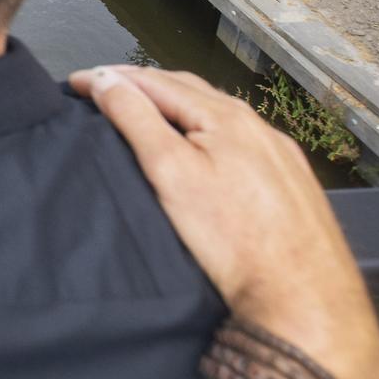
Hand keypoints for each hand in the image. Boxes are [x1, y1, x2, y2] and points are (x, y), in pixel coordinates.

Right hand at [70, 65, 378, 378]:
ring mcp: (281, 156)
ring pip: (219, 117)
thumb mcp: (170, 173)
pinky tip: (202, 151)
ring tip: (145, 114)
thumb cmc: (234, 240)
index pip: (156, 82)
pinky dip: (208, 133)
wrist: (303, 298)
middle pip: (190, 92)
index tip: (75, 83)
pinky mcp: (294, 185)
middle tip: (103, 91)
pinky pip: (243, 143)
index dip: (111, 79)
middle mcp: (259, 128)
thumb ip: (136, 120)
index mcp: (227, 117)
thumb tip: (106, 81)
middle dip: (144, 86)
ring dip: (178, 107)